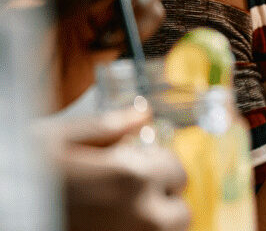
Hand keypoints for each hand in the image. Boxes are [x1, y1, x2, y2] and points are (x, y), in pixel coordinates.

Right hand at [46, 108, 189, 230]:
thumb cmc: (20, 171)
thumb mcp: (59, 139)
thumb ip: (108, 126)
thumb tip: (142, 115)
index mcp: (131, 176)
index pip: (176, 172)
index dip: (158, 166)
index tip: (141, 166)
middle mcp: (139, 214)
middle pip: (177, 213)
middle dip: (161, 201)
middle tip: (134, 194)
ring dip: (153, 224)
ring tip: (123, 212)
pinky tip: (110, 224)